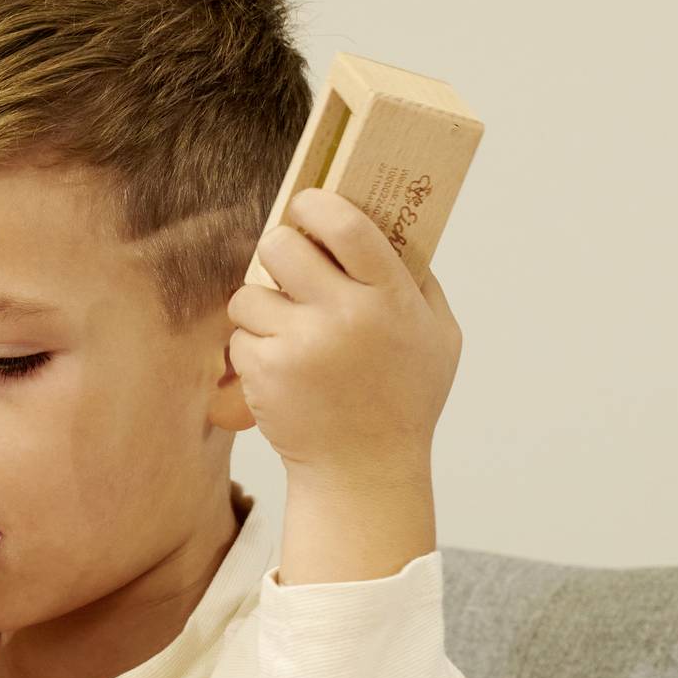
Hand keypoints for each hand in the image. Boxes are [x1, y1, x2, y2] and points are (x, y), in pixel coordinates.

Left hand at [226, 187, 459, 478]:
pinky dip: (254, 348)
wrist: (365, 472)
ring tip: (289, 331)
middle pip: (280, 244)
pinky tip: (284, 370)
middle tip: (286, 263)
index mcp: (391, 298)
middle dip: (278, 249)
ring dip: (261, 306)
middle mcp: (346, 317)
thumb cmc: (404, 399)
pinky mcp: (266, 373)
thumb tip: (389, 221)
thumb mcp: (437, 335)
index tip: (306, 206)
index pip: (345, 225)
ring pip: (249, 292)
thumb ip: (417, 279)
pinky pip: (240, 336)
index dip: (315, 204)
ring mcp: (301, 345)